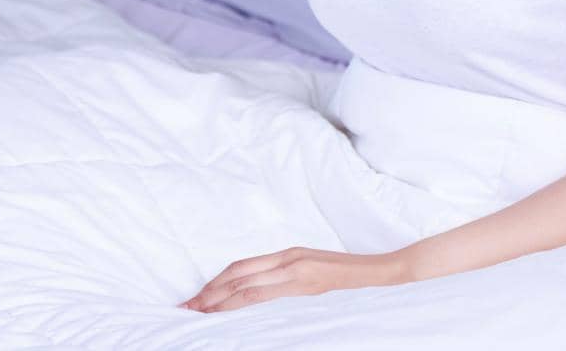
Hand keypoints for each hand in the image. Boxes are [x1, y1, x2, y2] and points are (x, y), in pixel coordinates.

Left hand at [176, 244, 412, 312]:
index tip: (197, 297)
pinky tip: (229, 310)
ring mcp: (295, 271)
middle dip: (209, 293)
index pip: (241, 267)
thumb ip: (285, 275)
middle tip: (186, 307)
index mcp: (287, 255)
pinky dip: (242, 301)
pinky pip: (266, 294)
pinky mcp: (305, 284)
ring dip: (219, 299)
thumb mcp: (311, 268)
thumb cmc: (346, 272)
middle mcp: (287, 260)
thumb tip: (256, 288)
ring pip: (247, 285)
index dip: (216, 282)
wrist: (379, 271)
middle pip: (238, 275)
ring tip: (199, 311)